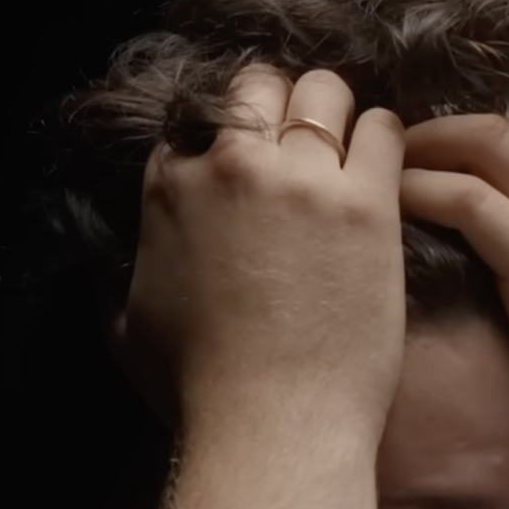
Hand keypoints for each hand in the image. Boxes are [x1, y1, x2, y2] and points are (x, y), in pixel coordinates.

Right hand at [118, 67, 407, 430]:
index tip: (253, 155)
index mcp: (172, 189)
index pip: (198, 118)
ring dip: (337, 113)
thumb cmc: (201, 391)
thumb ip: (133, 282)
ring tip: (350, 146)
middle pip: (262, 86)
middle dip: (283, 104)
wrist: (272, 423)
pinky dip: (385, 139)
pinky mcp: (365, 203)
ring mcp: (302, 180)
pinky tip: (387, 167)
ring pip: (325, 93)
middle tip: (306, 140)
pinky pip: (384, 129)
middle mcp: (233, 168)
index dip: (230, 131)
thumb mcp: (134, 327)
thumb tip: (121, 290)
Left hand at [398, 115, 508, 508]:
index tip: (426, 162)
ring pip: (487, 146)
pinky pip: (471, 202)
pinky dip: (422, 191)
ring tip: (372, 173)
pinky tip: (388, 207)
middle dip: (439, 131)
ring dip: (421, 150)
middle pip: (505, 131)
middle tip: (384, 155)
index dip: (475, 146)